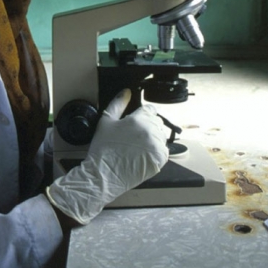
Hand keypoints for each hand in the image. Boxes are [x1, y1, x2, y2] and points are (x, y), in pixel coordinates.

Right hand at [47, 89, 168, 224]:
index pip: (150, 110)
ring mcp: (157, 145)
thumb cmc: (103, 149)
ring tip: (136, 149)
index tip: (136, 123)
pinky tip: (141, 156)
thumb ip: (117, 104)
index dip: (143, 115)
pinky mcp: (161, 159)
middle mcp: (151, 130)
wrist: (104, 175)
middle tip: (133, 138)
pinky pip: (164, 151)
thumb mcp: (106, 122)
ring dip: (152, 139)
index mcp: (139, 119)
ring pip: (161, 137)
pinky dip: (156, 152)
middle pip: (157, 122)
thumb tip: (126, 92)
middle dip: (148, 127)